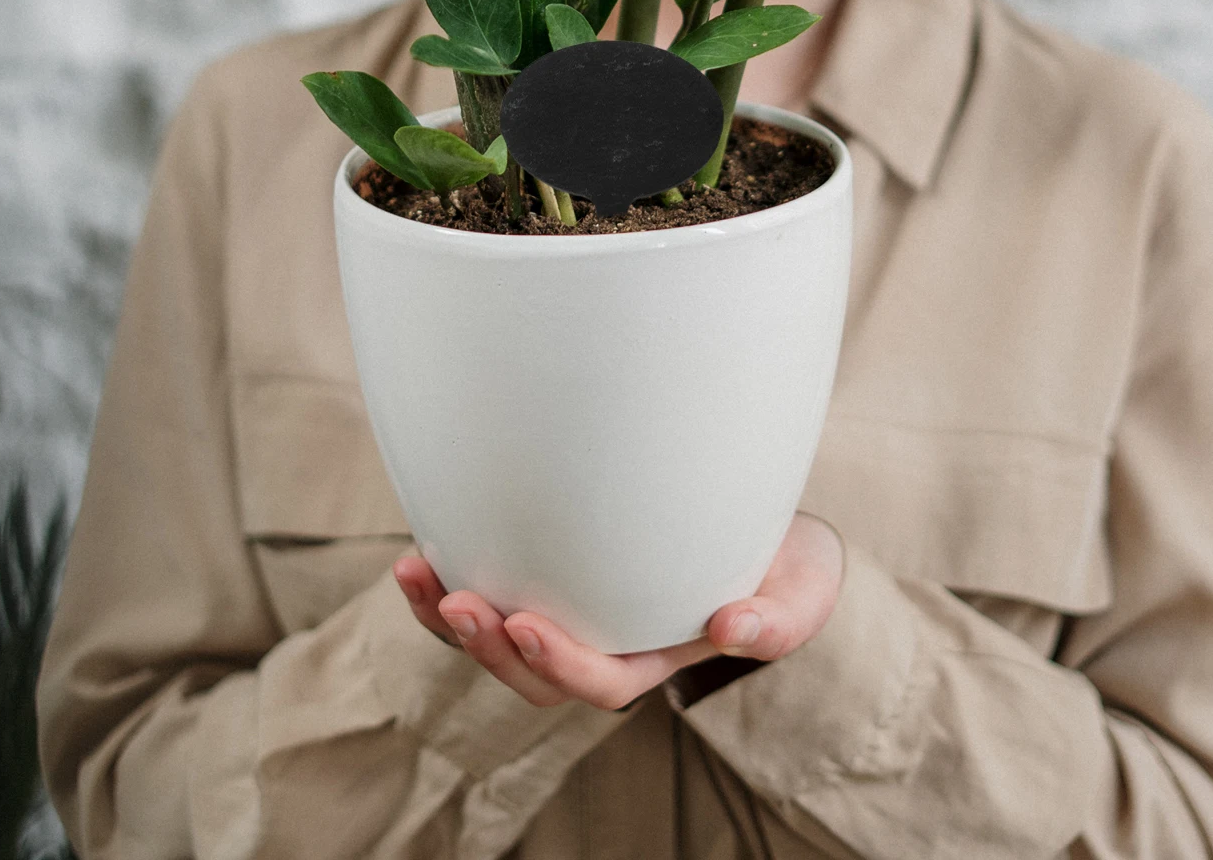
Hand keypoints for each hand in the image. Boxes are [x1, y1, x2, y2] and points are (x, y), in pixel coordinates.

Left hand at [392, 512, 842, 710]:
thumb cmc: (785, 570)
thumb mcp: (799, 595)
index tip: (523, 623)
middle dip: (488, 648)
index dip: (558, 662)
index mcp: (655, 657)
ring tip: (413, 572)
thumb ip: (777, 620)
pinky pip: (498, 585)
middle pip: (533, 673)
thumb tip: (732, 628)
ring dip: (449, 612)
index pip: (600, 680)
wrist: (770, 531)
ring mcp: (574, 609)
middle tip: (458, 602)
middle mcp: (605, 642)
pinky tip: (424, 542)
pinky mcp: (554, 568)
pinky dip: (454, 572)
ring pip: (500, 637)